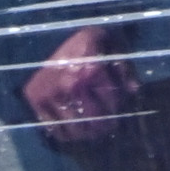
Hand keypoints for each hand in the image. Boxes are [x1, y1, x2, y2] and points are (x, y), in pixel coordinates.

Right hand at [21, 26, 135, 159]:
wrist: (46, 36)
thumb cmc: (84, 42)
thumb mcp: (109, 45)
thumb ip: (123, 68)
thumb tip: (134, 91)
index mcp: (91, 70)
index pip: (113, 102)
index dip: (120, 106)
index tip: (119, 107)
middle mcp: (70, 85)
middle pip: (96, 119)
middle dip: (106, 123)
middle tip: (109, 123)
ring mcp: (51, 94)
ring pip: (76, 129)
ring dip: (88, 133)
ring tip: (94, 130)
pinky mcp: (35, 100)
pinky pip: (54, 129)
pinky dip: (67, 134)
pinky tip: (75, 129)